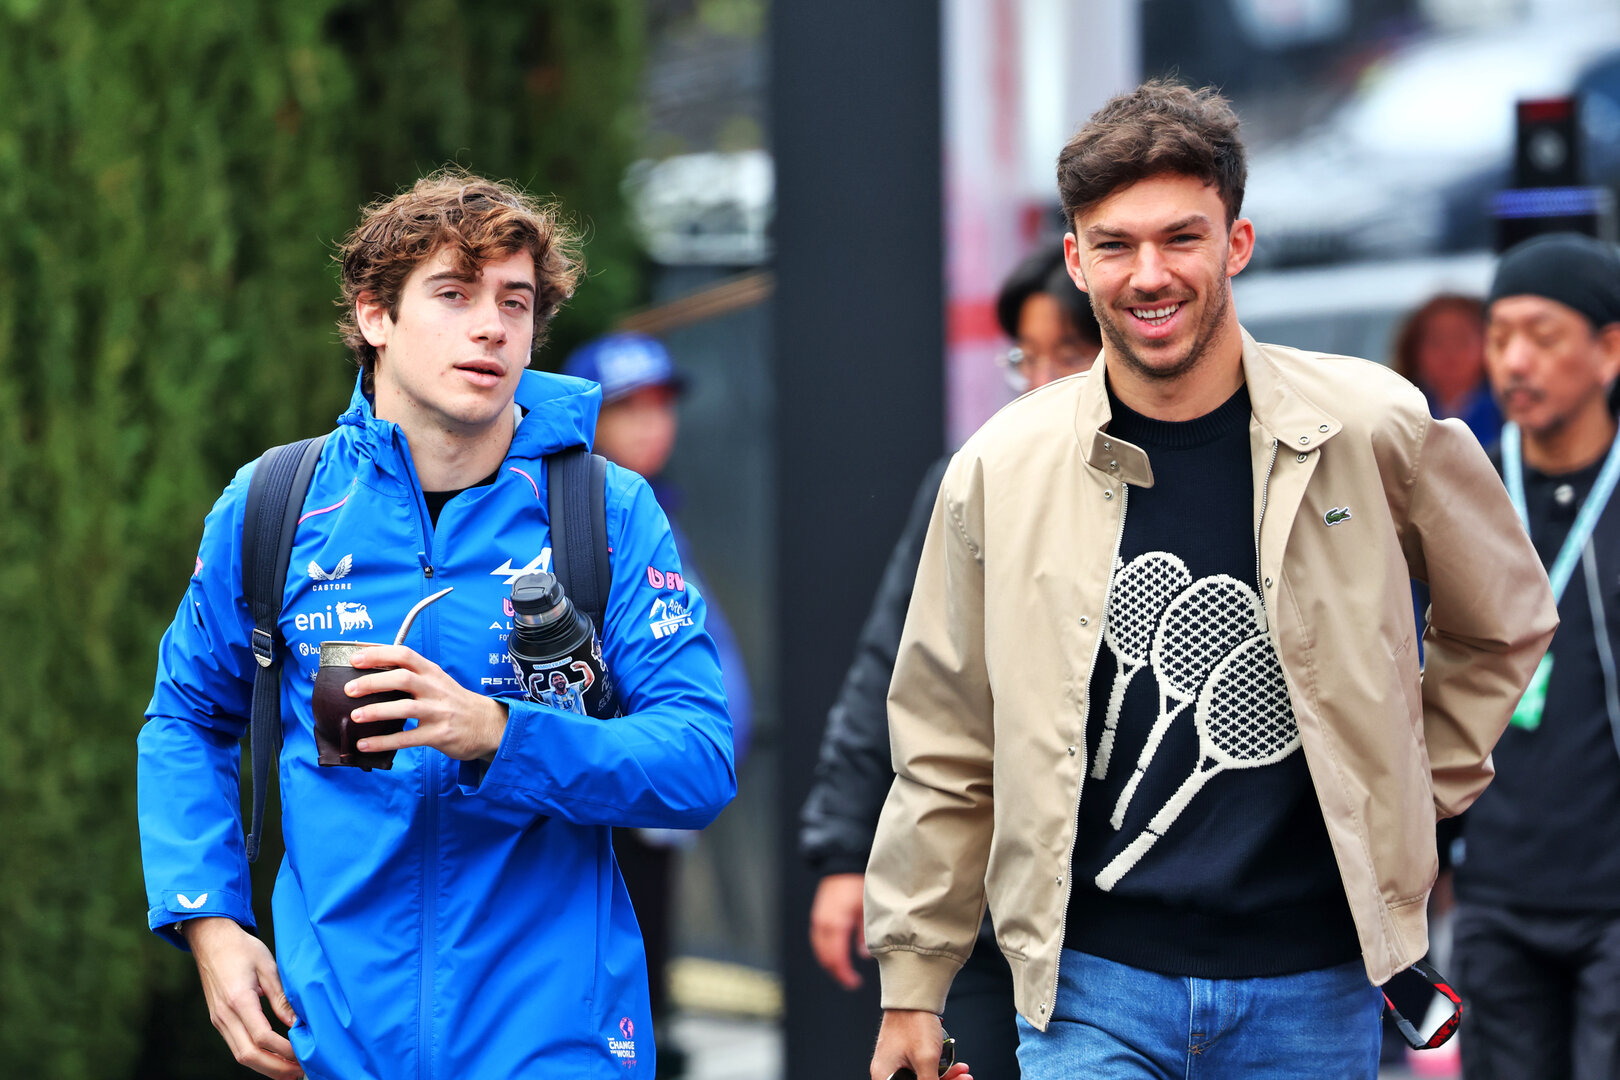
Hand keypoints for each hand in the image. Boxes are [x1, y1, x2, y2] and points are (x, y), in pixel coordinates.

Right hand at [183, 917, 302, 1079]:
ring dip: (265, 1067)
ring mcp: (218, 1020)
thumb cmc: (241, 948)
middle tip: (300, 1072)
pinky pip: (236, 1046)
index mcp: (238, 1000)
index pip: (262, 1036)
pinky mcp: (218, 1020)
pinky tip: (273, 1059)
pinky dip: (255, 1057)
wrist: (211, 940)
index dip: (284, 1050)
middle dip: (275, 1068)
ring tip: (290, 1071)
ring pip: (240, 1055)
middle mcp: (224, 1015)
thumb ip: (281, 997)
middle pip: (248, 1055)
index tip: (305, 1053)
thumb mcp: (268, 966)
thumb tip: (297, 1023)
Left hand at [346, 645, 508, 760]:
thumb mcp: (437, 681)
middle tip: (349, 689)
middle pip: (402, 678)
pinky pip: (408, 738)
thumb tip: (371, 667)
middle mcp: (435, 689)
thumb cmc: (454, 702)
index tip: (355, 657)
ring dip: (376, 711)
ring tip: (355, 717)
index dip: (378, 654)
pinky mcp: (439, 735)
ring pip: (405, 708)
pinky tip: (365, 744)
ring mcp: (438, 712)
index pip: (404, 655)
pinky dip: (384, 742)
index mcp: (432, 672)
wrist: (486, 724)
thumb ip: (411, 675)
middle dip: (372, 682)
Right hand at [809, 872, 869, 988]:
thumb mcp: (867, 910)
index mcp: (836, 925)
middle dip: (837, 972)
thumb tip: (863, 956)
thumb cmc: (858, 885)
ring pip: (820, 951)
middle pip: (825, 958)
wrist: (843, 864)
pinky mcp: (817, 917)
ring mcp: (818, 921)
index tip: (854, 983)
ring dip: (830, 964)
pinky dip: (825, 952)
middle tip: (851, 982)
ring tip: (844, 971)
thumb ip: (864, 935)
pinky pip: (818, 941)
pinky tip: (835, 955)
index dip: (844, 974)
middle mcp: (823, 925)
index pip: (836, 959)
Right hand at [870, 1009, 971, 1079]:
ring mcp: (897, 1062)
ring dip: (946, 1077)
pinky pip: (923, 1068)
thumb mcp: (926, 1060)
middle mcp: (888, 1072)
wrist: (913, 995)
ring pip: (923, 1078)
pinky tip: (957, 1065)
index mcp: (885, 1077)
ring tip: (964, 1072)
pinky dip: (941, 1068)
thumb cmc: (914, 1024)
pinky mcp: (905, 1055)